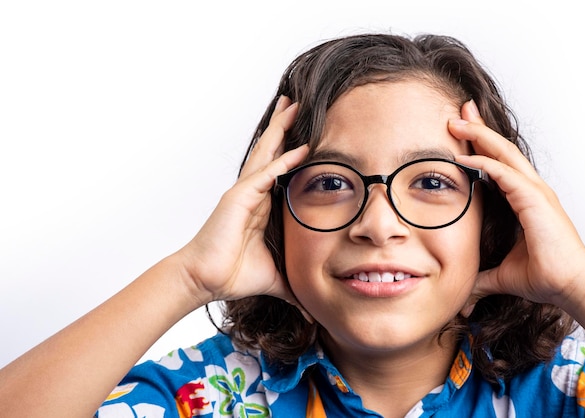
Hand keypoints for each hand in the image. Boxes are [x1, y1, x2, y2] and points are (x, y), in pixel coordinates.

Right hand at [176, 96, 309, 310]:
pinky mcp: (238, 199)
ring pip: (266, 154)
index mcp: (260, 205)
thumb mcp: (275, 276)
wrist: (206, 280)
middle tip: (296, 103)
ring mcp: (244, 193)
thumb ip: (293, 285)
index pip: (278, 170)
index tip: (307, 134)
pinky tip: (299, 149)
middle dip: (284, 128)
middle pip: (271, 152)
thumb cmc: (234, 275)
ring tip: (292, 106)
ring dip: (281, 130)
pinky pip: (264, 175)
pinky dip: (282, 162)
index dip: (290, 150)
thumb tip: (309, 307)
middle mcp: (251, 193)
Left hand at [448, 100, 584, 313]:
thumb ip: (481, 276)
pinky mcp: (535, 199)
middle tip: (458, 113)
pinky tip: (461, 157)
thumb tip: (464, 288)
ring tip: (456, 121)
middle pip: (501, 150)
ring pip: (503, 154)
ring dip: (479, 136)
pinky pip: (504, 174)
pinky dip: (482, 162)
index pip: (499, 165)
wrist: (569, 286)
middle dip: (479, 130)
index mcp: (525, 199)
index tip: (461, 133)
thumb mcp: (502, 274)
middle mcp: (531, 190)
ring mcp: (535, 191)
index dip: (480, 147)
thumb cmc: (545, 275)